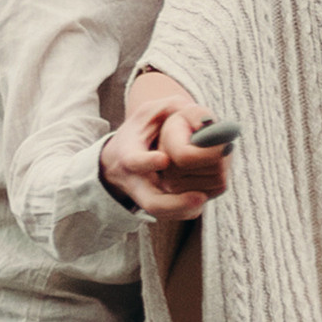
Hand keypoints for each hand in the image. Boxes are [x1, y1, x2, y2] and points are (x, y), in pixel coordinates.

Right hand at [100, 95, 230, 219]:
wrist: (119, 162)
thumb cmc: (139, 133)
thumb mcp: (147, 114)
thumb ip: (169, 107)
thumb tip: (197, 114)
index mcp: (129, 155)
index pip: (135, 161)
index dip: (148, 162)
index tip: (164, 158)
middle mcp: (136, 181)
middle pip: (151, 201)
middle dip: (173, 204)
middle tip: (199, 197)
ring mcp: (146, 195)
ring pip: (163, 212)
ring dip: (183, 209)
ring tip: (202, 198)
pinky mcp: (157, 204)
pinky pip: (172, 214)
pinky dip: (186, 209)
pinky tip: (201, 198)